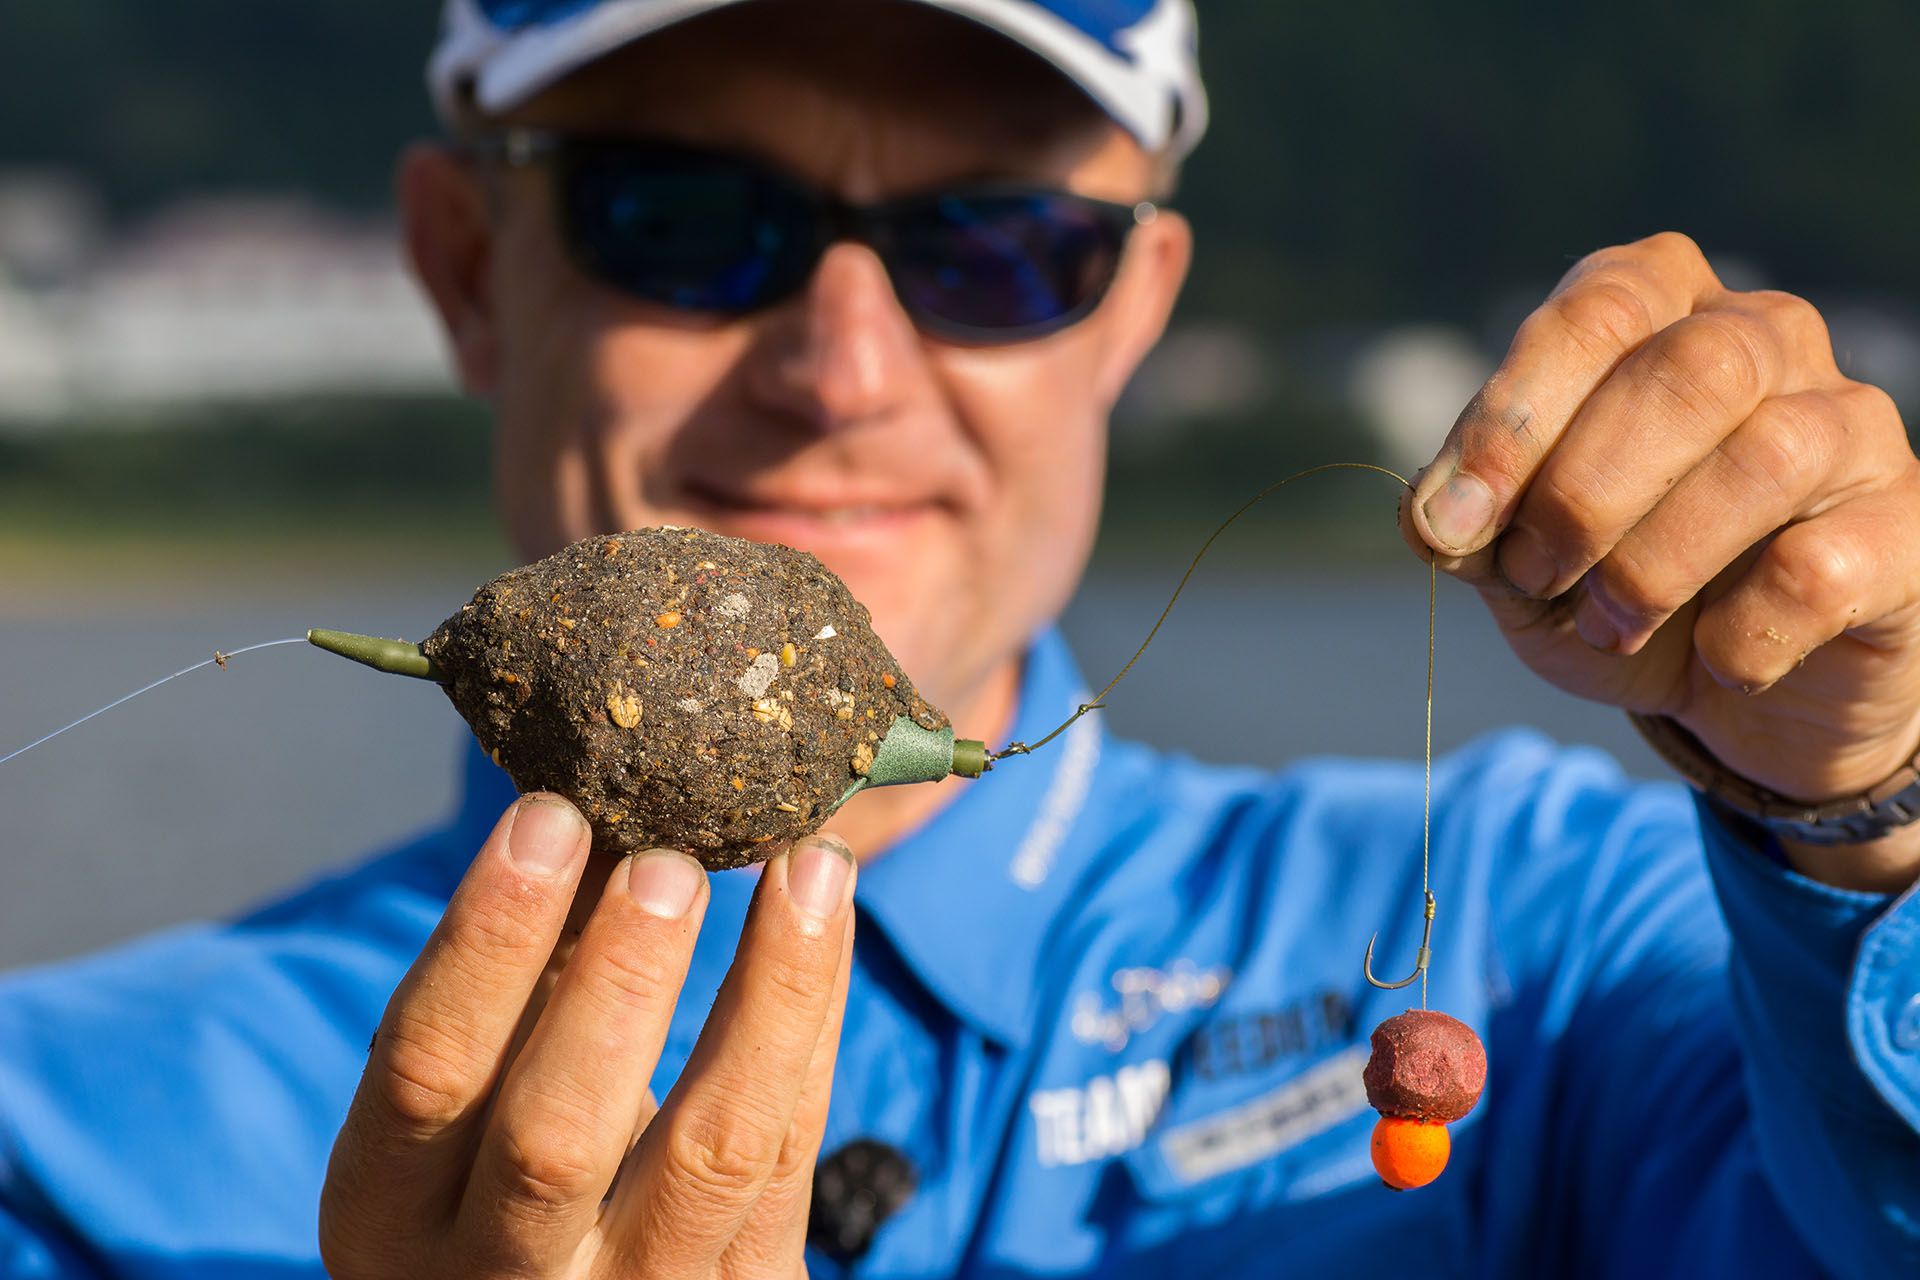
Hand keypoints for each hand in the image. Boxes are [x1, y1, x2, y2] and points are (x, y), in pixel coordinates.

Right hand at [320, 794, 856, 1278]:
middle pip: (555, 1137)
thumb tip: (587, 808)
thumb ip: (514, 987)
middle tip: (669, 860)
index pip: (423, 1072)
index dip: (486, 939)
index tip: (551, 818)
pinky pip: (792, 1154)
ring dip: (768, 990)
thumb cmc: (496, 1172)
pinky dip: (812, 1025)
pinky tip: (827, 923)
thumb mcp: (469, 1103)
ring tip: (804, 860)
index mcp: (389, 1215)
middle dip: (618, 983)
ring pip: (715, 1147)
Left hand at [1406, 232, 1919, 890]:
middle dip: (1583, 492)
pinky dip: (1740, 634)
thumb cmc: (1613, 590)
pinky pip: (1823, 566)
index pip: (1598, 310)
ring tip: (1611, 620)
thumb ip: (1470, 525)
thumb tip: (1436, 516)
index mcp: (1659, 311)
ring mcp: (1852, 424)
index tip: (1453, 517)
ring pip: (1766, 456)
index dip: (1514, 416)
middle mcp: (1767, 339)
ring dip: (1653, 567)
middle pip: (1689, 369)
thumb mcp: (1517, 561)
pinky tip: (1718, 659)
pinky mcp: (1908, 525)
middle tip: (1538, 574)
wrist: (1736, 690)